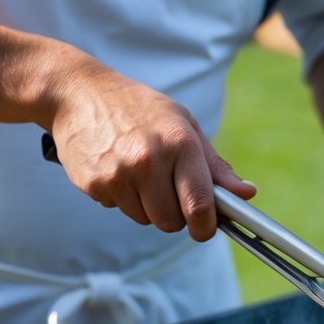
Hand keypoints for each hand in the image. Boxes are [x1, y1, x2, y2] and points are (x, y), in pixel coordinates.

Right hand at [45, 61, 254, 240]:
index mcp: (179, 143)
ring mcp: (119, 174)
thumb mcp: (183, 124)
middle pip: (171, 222)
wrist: (78, 94)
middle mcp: (149, 160)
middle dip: (173, 214)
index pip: (200, 204)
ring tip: (137, 172)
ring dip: (145, 206)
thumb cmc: (139, 109)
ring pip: (144, 219)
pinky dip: (120, 197)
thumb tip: (246, 194)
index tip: (205, 229)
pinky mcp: (95, 184)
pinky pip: (118, 209)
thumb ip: (214, 165)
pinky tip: (115, 168)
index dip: (206, 226)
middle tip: (166, 189)